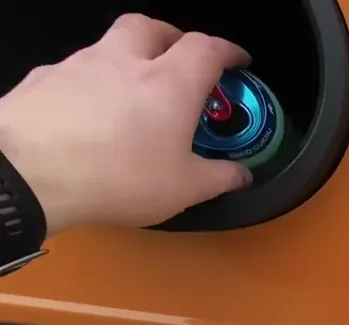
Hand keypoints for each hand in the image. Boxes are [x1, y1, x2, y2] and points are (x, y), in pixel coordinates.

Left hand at [0, 14, 253, 236]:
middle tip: (180, 61)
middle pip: (151, 27)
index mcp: (170, 83)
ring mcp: (78, 66)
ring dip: (127, 59)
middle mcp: (125, 62)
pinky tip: (89, 115)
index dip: (227, 51)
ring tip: (132, 94)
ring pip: (109, 45)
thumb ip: (218, 178)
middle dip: (171, 38)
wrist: (25, 173)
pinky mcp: (42, 80)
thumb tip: (241, 175)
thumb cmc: (116, 177)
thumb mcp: (183, 189)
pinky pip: (74, 71)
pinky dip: (90, 83)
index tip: (237, 61)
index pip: (207, 48)